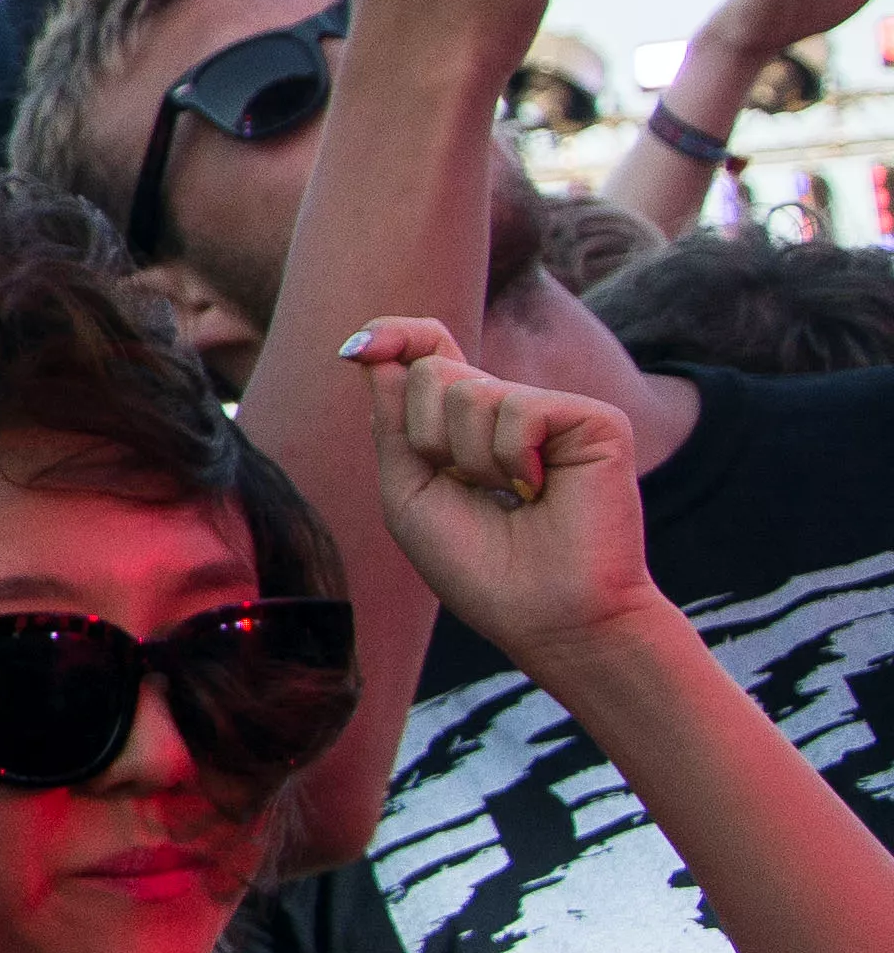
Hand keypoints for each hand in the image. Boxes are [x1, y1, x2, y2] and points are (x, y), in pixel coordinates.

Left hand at [344, 314, 667, 671]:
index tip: (356, 348)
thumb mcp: (408, 492)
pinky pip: (517, 409)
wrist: (547, 616)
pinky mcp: (595, 420)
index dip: (394, 336)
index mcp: (464, 425)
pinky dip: (509, 459)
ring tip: (510, 499)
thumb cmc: (479, 567)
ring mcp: (554, 412)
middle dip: (427, 437)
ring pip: (468, 391)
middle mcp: (509, 409)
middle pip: (431, 372)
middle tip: (468, 488)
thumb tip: (371, 348)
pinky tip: (539, 491)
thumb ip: (390, 423)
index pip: (427, 353)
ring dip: (468, 460)